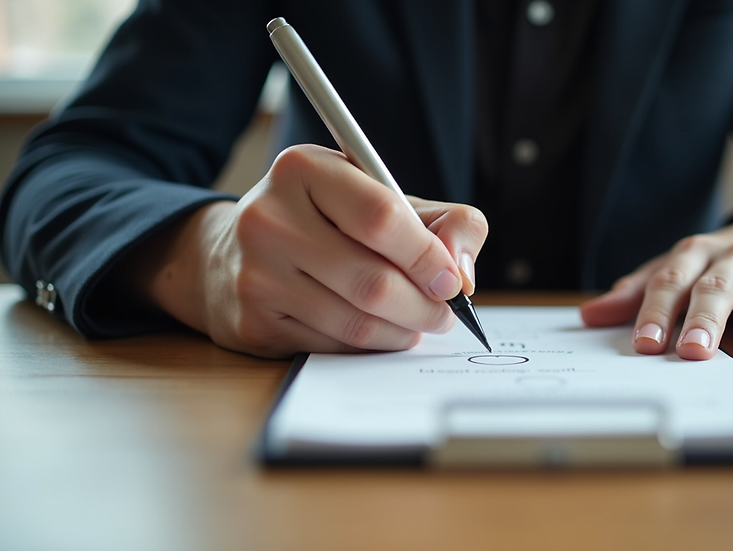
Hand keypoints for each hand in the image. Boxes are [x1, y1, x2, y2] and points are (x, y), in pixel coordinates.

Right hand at [130, 144, 487, 357]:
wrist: (233, 252)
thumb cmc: (327, 222)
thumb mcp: (382, 198)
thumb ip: (444, 222)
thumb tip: (463, 275)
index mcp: (303, 170)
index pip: (381, 218)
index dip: (428, 256)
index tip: (453, 281)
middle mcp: (269, 219)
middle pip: (372, 281)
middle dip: (424, 306)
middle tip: (445, 313)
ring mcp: (255, 275)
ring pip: (356, 323)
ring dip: (402, 331)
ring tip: (417, 322)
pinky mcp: (252, 324)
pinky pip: (332, 347)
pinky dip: (369, 346)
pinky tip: (378, 331)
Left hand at [579, 219, 732, 365]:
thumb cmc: (714, 262)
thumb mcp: (673, 269)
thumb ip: (635, 293)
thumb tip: (586, 316)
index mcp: (696, 254)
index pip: (670, 282)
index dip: (656, 313)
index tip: (643, 345)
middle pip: (717, 288)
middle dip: (704, 319)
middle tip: (691, 351)